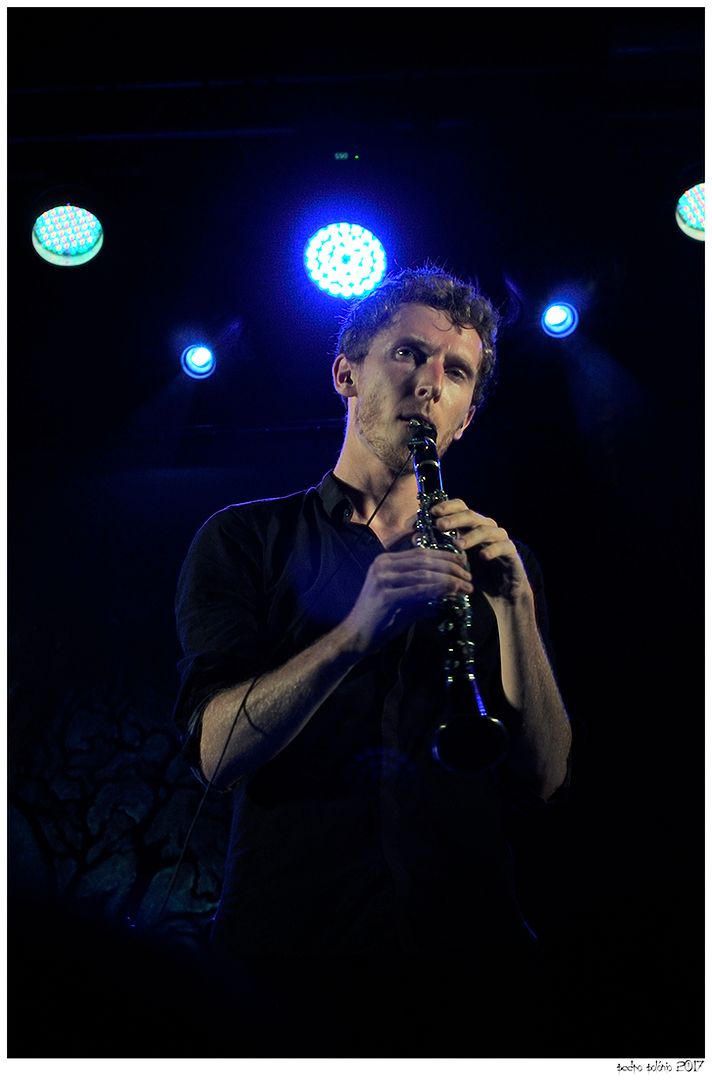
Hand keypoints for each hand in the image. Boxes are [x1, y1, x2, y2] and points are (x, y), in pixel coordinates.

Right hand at [343, 547, 473, 653]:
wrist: (355, 636)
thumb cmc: (379, 619)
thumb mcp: (403, 599)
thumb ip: (422, 591)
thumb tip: (449, 589)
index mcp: (384, 561)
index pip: (420, 553)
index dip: (444, 556)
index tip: (463, 563)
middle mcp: (382, 565)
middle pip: (425, 560)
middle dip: (451, 567)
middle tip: (469, 576)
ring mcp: (383, 579)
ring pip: (424, 574)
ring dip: (449, 579)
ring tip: (466, 587)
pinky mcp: (386, 596)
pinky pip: (419, 590)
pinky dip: (438, 590)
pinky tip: (452, 594)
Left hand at [429, 499, 532, 607]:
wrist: (501, 594)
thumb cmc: (474, 575)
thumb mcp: (452, 560)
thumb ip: (437, 547)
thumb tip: (413, 537)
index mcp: (468, 526)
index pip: (457, 508)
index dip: (443, 508)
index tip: (429, 514)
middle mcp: (483, 527)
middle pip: (469, 515)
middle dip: (453, 519)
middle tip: (439, 524)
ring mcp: (498, 538)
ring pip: (486, 529)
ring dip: (471, 536)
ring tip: (458, 544)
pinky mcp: (511, 551)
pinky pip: (503, 546)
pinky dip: (493, 549)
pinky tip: (483, 556)